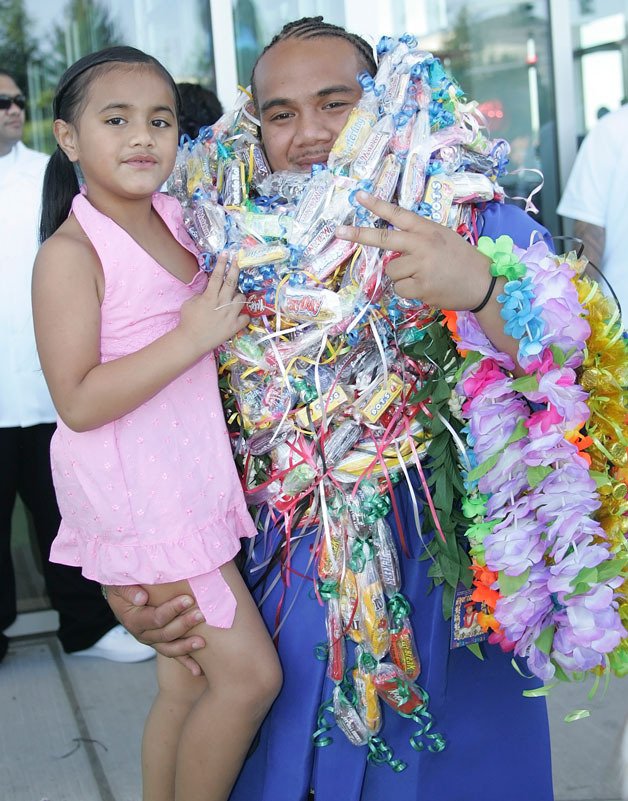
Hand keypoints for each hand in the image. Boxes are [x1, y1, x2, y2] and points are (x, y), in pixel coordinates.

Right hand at [105, 584, 206, 675]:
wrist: (124, 596)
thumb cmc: (125, 585)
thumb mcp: (121, 585)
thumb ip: (129, 591)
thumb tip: (142, 599)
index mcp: (133, 620)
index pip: (155, 618)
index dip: (172, 610)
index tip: (188, 599)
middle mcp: (142, 635)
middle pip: (165, 634)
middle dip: (184, 625)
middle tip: (201, 615)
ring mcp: (152, 641)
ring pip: (169, 648)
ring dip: (186, 647)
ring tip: (202, 642)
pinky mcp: (160, 643)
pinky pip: (173, 654)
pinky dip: (186, 662)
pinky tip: (198, 671)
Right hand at [178, 251, 249, 356]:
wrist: (191, 341)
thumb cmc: (188, 321)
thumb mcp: (190, 303)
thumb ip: (201, 294)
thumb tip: (209, 290)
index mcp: (209, 297)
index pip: (217, 276)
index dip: (222, 263)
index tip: (226, 253)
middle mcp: (222, 304)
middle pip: (232, 283)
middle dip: (235, 269)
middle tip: (238, 261)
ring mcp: (230, 315)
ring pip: (241, 299)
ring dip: (238, 296)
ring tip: (234, 298)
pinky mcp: (234, 327)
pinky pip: (246, 317)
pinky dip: (243, 315)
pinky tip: (239, 314)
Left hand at [335, 191, 491, 310]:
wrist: (483, 283)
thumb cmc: (462, 260)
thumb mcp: (443, 238)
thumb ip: (419, 238)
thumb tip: (392, 248)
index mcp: (427, 229)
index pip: (398, 214)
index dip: (377, 205)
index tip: (358, 197)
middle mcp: (422, 245)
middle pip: (383, 239)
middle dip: (359, 234)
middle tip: (338, 231)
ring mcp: (421, 266)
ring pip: (392, 271)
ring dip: (402, 277)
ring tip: (424, 277)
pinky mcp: (421, 287)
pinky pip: (400, 289)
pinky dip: (409, 292)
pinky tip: (427, 288)